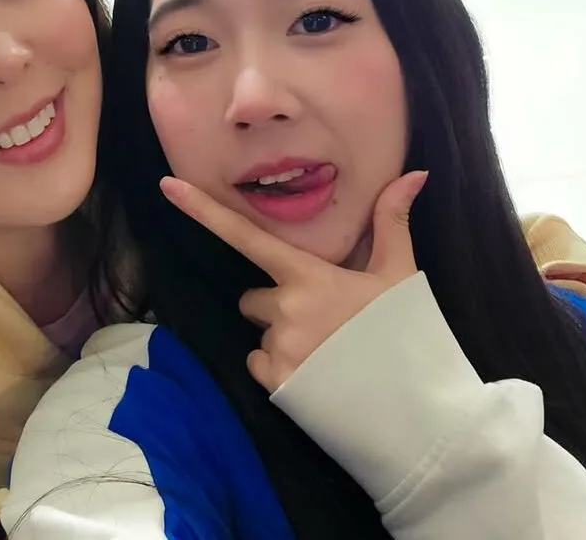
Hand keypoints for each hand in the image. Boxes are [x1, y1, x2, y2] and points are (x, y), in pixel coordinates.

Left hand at [159, 170, 427, 393]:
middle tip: (323, 322)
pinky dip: (280, 370)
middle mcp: (283, 308)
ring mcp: (277, 347)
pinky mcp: (275, 383)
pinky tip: (316, 376)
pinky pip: (259, 365)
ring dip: (282, 340)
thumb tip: (414, 174)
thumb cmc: (408, 335)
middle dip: (277, 307)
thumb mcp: (400, 276)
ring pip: (260, 335)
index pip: (245, 236)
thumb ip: (392, 222)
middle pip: (254, 299)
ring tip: (327, 353)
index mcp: (307, 276)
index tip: (167, 186)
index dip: (203, 210)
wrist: (418, 410)